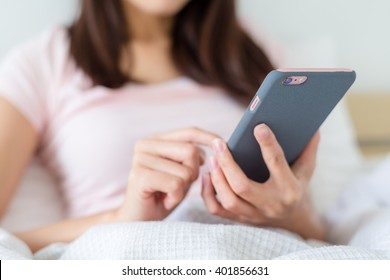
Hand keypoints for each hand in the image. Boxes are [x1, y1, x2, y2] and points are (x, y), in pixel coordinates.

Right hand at [116, 127, 218, 220]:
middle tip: (177, 186)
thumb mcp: (182, 172)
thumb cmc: (163, 196)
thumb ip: (193, 157)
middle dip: (193, 173)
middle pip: (191, 151)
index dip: (208, 138)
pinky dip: (175, 197)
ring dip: (183, 188)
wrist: (139, 222)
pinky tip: (164, 200)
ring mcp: (140, 159)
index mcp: (155, 140)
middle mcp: (145, 145)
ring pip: (185, 170)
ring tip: (168, 194)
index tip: (224, 145)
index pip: (189, 132)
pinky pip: (175, 184)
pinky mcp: (139, 176)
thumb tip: (217, 143)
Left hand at [201, 124, 324, 239]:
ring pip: (229, 200)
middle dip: (228, 164)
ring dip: (217, 178)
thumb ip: (308, 148)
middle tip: (218, 143)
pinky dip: (208, 194)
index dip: (268, 144)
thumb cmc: (297, 188)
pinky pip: (218, 210)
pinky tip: (206, 176)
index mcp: (290, 189)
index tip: (258, 126)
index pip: (276, 164)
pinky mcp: (241, 219)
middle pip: (243, 186)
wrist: (294, 221)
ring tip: (212, 157)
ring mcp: (254, 214)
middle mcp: (271, 204)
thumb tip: (313, 125)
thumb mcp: (306, 170)